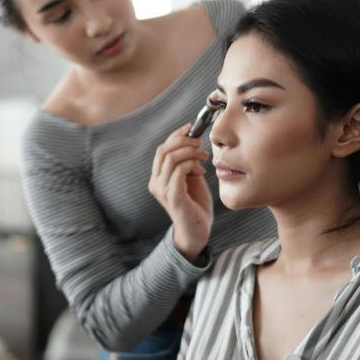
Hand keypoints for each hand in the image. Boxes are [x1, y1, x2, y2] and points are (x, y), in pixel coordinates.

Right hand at [148, 124, 213, 260]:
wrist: (197, 231)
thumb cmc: (195, 204)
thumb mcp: (191, 177)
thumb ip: (188, 161)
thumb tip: (193, 140)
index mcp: (158, 177)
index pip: (162, 149)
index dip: (176, 136)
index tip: (190, 128)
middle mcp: (156, 182)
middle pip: (164, 150)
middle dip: (183, 141)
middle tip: (200, 143)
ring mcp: (162, 190)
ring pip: (171, 158)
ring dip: (190, 152)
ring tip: (203, 157)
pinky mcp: (173, 197)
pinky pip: (179, 171)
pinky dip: (191, 165)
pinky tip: (200, 171)